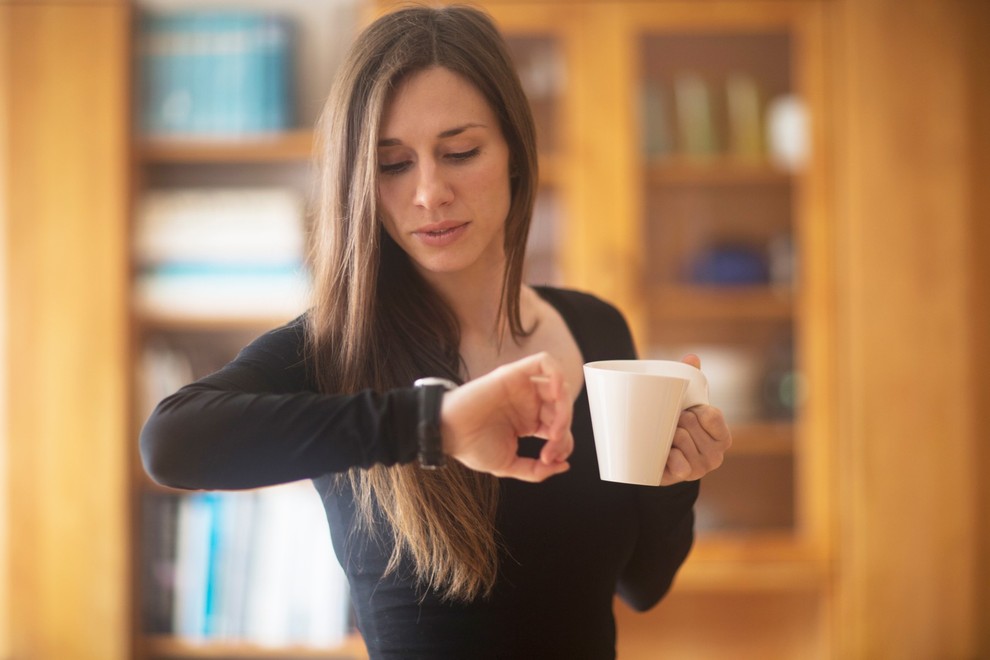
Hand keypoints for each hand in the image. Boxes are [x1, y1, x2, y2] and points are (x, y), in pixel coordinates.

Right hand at [440, 352, 573, 481]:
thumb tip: (563, 465)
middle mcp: (528, 403)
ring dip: (565, 407)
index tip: (549, 459)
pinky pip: (544, 363)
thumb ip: (536, 470)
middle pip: (563, 409)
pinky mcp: (514, 374)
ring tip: (554, 428)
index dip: (562, 444)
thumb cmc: (472, 446)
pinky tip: (555, 395)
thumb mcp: (509, 465)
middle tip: (551, 447)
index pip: (560, 428)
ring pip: (558, 387)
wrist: (447, 432)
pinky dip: (556, 375)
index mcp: (529, 422)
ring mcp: (522, 387)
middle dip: (563, 430)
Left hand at [660, 354, 732, 485]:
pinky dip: (669, 457)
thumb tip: (692, 357)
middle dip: (676, 420)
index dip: (694, 409)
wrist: (656, 461)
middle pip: (691, 422)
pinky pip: (679, 464)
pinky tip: (665, 456)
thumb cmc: (677, 429)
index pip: (711, 414)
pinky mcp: (684, 479)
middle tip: (670, 427)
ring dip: (667, 436)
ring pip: (681, 438)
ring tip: (664, 440)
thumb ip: (692, 380)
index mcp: (723, 436)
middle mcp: (717, 455)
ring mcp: (701, 469)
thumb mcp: (686, 405)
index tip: (685, 411)